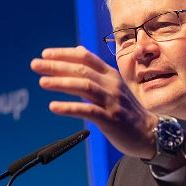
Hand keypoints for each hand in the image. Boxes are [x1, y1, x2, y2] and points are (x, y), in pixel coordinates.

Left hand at [31, 46, 158, 159]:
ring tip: (42, 82)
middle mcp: (111, 85)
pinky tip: (54, 107)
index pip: (86, 57)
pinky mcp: (110, 119)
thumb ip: (97, 71)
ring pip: (84, 86)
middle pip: (81, 69)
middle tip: (35, 64)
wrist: (150, 134)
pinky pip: (88, 111)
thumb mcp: (115, 86)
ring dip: (61, 83)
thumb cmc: (128, 111)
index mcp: (111, 75)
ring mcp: (112, 102)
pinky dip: (69, 107)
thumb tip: (79, 51)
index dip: (65, 53)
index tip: (46, 54)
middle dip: (56, 65)